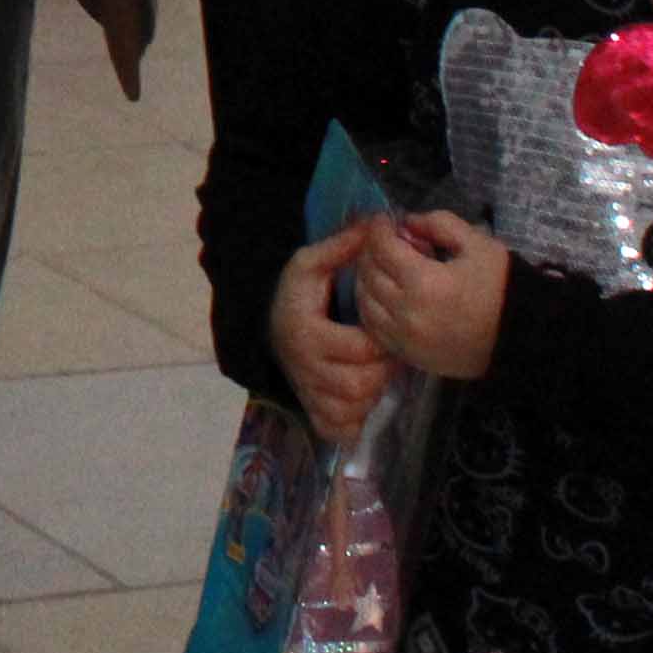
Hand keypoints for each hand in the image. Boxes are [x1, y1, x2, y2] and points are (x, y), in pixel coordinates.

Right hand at [266, 223, 391, 447]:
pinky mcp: (311, 412)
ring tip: (373, 371)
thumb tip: (375, 224)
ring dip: (371, 392)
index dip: (380, 342)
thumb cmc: (297, 295)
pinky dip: (355, 418)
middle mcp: (303, 369)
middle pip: (361, 384)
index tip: (382, 330)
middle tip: (385, 354)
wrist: (268, 325)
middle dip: (381, 370)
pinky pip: (341, 428)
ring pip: (355, 407)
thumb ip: (342, 247)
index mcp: (306, 332)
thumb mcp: (310, 264)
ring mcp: (306, 393)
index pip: (360, 350)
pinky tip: (359, 397)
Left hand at [350, 209, 509, 382]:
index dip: (378, 228)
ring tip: (383, 266)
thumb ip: (438, 224)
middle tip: (386, 241)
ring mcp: (406, 338)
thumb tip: (407, 223)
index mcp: (424, 281)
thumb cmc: (501, 288)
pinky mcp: (410, 355)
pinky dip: (371, 308)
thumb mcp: (477, 243)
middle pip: (369, 272)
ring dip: (367, 278)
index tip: (384, 219)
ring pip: (365, 301)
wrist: (522, 338)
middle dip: (372, 250)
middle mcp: (407, 311)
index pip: (382, 247)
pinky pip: (375, 329)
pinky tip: (383, 296)